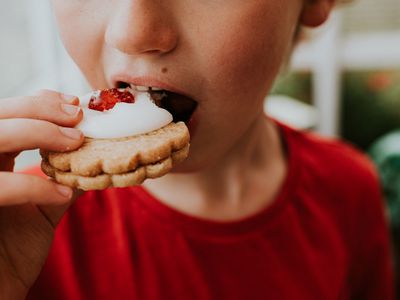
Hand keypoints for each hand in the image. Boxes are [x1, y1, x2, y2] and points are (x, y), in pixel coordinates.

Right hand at [0, 90, 83, 298]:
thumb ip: (61, 185)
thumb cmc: (11, 253)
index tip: (74, 105)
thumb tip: (94, 165)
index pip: (7, 117)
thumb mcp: (41, 212)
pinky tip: (62, 194)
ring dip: (36, 132)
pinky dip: (33, 186)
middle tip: (76, 116)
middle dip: (38, 109)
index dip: (37, 104)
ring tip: (75, 142)